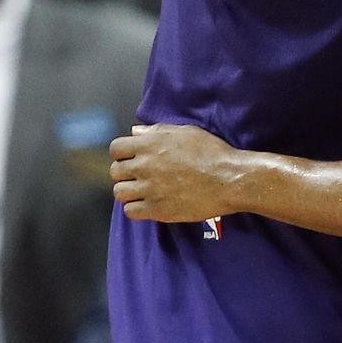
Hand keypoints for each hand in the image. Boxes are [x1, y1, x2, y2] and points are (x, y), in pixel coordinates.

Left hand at [110, 123, 236, 222]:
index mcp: (150, 144)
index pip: (116, 148)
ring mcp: (149, 190)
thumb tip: (135, 132)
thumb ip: (157, 131)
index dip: (122, 152)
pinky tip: (148, 201)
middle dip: (124, 171)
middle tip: (138, 173)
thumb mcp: (186, 131)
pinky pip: (130, 211)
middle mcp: (145, 166)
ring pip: (119, 192)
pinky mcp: (156, 210)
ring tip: (142, 188)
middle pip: (115, 171)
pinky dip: (136, 207)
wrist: (227, 179)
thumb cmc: (210, 151)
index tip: (131, 155)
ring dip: (128, 189)